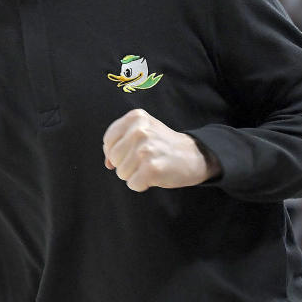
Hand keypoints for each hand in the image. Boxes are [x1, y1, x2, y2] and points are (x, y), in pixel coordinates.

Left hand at [102, 108, 219, 191]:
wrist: (193, 156)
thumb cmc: (163, 145)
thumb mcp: (142, 132)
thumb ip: (119, 143)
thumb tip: (108, 164)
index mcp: (135, 117)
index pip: (108, 141)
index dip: (116, 152)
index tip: (131, 152)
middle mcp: (139, 130)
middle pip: (114, 158)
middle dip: (126, 164)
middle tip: (146, 160)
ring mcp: (145, 149)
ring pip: (121, 173)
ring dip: (135, 174)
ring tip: (151, 165)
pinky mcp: (151, 167)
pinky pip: (133, 184)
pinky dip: (142, 185)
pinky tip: (155, 175)